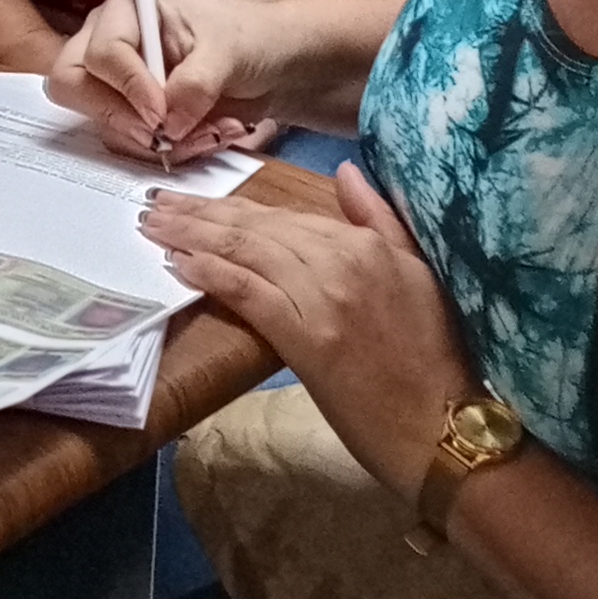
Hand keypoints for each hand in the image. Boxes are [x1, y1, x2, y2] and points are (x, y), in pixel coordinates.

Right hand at [52, 0, 294, 163]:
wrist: (270, 64)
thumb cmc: (248, 37)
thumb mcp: (230, 50)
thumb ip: (197, 83)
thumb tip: (168, 124)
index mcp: (128, 10)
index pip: (101, 53)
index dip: (128, 87)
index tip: (160, 112)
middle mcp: (109, 44)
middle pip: (72, 85)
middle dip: (117, 118)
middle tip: (160, 135)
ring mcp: (115, 83)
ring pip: (99, 123)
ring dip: (149, 142)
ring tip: (204, 134)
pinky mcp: (129, 116)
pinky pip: (123, 143)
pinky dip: (161, 153)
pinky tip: (200, 139)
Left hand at [142, 165, 481, 507]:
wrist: (444, 425)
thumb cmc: (433, 357)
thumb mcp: (418, 272)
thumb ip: (381, 218)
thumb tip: (346, 173)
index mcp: (368, 244)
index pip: (285, 216)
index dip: (233, 206)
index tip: (193, 201)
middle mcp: (343, 260)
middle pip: (257, 228)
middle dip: (200, 214)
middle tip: (155, 206)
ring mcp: (324, 297)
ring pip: (246, 252)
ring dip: (192, 236)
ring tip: (153, 228)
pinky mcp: (307, 338)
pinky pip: (249, 292)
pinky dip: (212, 274)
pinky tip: (179, 264)